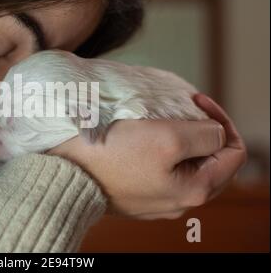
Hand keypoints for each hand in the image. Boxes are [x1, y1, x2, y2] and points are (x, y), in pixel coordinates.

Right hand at [48, 94, 246, 219]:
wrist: (66, 173)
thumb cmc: (113, 154)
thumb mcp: (169, 137)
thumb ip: (206, 134)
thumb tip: (215, 134)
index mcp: (195, 190)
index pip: (233, 153)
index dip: (222, 120)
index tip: (196, 100)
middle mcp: (179, 202)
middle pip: (211, 160)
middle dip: (202, 130)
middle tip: (182, 107)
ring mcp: (157, 200)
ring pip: (185, 165)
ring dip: (181, 139)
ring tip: (162, 120)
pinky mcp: (137, 195)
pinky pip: (162, 171)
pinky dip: (161, 151)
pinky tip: (144, 138)